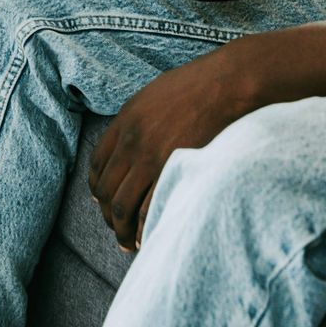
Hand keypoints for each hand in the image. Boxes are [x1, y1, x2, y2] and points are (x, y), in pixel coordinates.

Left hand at [88, 46, 260, 248]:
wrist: (228, 84)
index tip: (103, 201)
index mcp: (125, 121)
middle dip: (108, 216)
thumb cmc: (198, 86)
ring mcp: (152, 158)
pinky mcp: (174, 170)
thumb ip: (136, 120)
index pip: (97, 165)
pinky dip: (144, 228)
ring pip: (122, 205)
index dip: (98, 188)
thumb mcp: (154, 95)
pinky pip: (149, 209)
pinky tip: (147, 238)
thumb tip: (127, 143)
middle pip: (106, 190)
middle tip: (116, 229)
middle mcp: (132, 141)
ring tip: (127, 242)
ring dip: (121, 229)